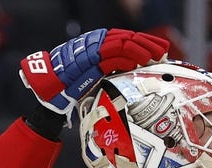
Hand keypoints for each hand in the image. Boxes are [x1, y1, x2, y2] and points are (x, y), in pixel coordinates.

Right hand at [19, 28, 169, 118]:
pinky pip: (114, 56)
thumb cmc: (69, 83)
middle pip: (127, 37)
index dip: (143, 40)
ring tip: (156, 55)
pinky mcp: (90, 61)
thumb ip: (107, 67)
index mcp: (96, 42)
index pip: (124, 36)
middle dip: (147, 42)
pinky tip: (141, 61)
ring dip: (142, 49)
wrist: (48, 87)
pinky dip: (129, 57)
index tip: (158, 47)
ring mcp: (93, 50)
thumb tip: (127, 70)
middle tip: (163, 50)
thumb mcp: (91, 71)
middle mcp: (95, 42)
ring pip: (123, 43)